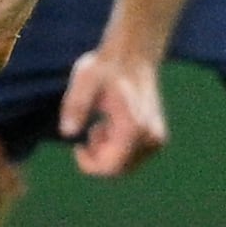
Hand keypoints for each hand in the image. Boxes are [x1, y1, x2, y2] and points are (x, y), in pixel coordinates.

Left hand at [59, 45, 169, 177]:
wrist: (133, 56)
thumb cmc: (105, 67)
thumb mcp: (84, 80)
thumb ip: (75, 105)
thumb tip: (68, 132)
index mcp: (133, 127)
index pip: (110, 168)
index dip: (89, 165)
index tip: (78, 147)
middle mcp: (150, 137)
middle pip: (118, 170)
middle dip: (98, 157)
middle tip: (93, 128)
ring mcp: (156, 139)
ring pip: (126, 166)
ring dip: (108, 152)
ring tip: (103, 124)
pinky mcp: (157, 138)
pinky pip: (133, 158)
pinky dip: (119, 149)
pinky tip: (113, 126)